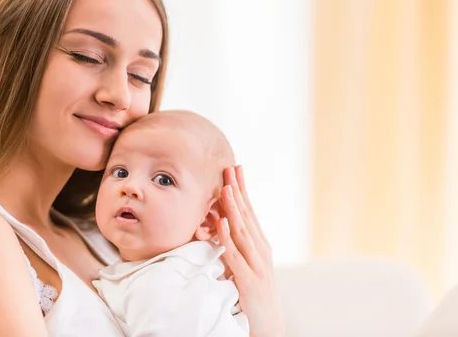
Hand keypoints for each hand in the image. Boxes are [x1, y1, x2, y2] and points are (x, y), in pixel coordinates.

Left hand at [216, 165, 284, 336]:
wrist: (269, 327)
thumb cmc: (255, 296)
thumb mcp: (245, 265)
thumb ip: (234, 246)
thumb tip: (218, 226)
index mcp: (260, 245)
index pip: (249, 212)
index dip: (242, 190)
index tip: (235, 169)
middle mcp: (261, 250)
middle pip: (247, 216)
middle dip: (238, 191)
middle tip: (230, 167)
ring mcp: (257, 265)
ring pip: (242, 231)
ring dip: (233, 208)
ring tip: (225, 188)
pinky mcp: (249, 280)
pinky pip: (235, 255)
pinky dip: (228, 238)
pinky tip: (222, 223)